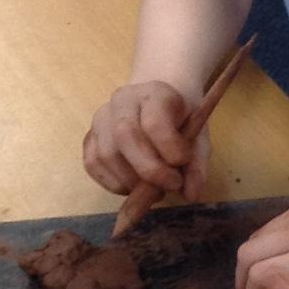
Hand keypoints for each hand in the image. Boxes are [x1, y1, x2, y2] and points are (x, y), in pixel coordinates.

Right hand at [85, 80, 205, 199]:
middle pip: (124, 136)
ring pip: (106, 155)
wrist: (157, 101)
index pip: (154, 121)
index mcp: (154, 94)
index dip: (168, 148)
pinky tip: (134, 186)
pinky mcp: (89, 137)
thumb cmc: (180, 119)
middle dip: (149, 169)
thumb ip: (197, 163)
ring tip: (155, 188)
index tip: (182, 163)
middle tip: (171, 185)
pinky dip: (113, 183)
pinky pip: (93, 165)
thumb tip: (191, 195)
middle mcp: (122, 101)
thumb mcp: (198, 135)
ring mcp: (101, 118)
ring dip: (132, 181)